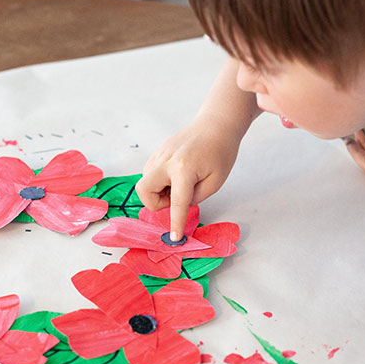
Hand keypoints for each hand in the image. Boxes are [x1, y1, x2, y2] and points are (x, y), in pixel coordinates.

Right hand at [136, 116, 241, 240]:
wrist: (216, 124)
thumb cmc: (221, 152)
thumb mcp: (215, 181)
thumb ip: (195, 197)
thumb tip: (179, 205)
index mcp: (184, 169)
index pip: (177, 203)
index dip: (176, 223)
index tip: (174, 239)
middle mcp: (166, 161)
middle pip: (144, 191)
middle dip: (155, 202)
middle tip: (175, 198)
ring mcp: (159, 154)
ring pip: (145, 182)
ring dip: (159, 191)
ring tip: (180, 184)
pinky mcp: (158, 152)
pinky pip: (150, 174)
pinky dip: (160, 181)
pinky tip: (176, 176)